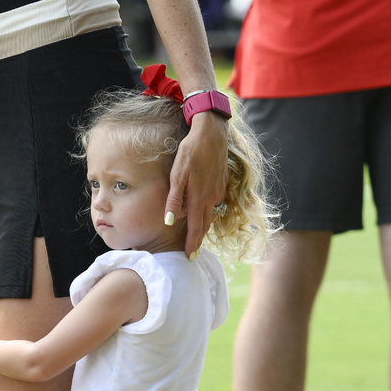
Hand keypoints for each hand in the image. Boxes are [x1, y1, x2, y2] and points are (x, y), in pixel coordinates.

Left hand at [166, 111, 227, 255]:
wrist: (212, 134)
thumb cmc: (191, 151)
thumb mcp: (177, 174)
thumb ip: (174, 199)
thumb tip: (169, 221)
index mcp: (199, 197)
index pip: (196, 227)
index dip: (192, 243)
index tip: (189, 256)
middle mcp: (211, 197)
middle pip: (205, 224)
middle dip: (198, 240)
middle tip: (193, 253)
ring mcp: (218, 190)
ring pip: (210, 213)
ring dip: (203, 226)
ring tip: (196, 237)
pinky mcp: (221, 182)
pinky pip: (213, 202)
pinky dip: (207, 211)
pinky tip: (201, 211)